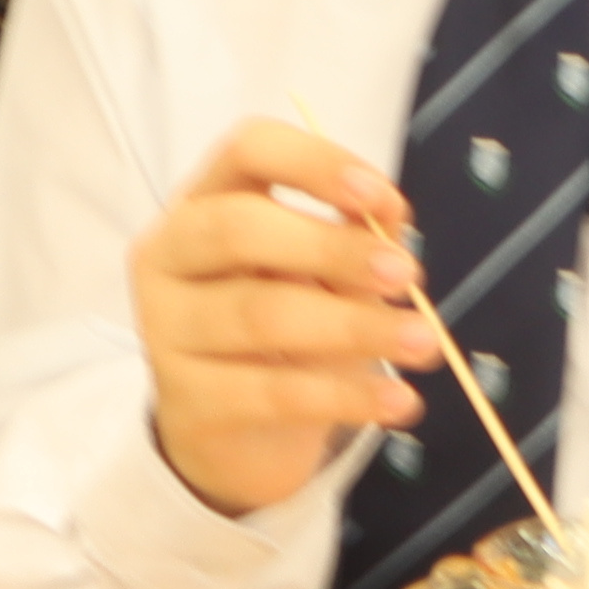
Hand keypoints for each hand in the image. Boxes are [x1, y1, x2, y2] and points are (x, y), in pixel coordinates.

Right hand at [132, 120, 422, 517]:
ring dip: (355, 327)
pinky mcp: (185, 402)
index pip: (247, 150)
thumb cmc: (284, 334)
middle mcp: (167, 256)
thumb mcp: (323, 276)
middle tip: (406, 276)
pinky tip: (398, 401)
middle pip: (238, 229)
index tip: (382, 196)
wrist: (239, 437)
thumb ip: (354, 241)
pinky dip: (345, 396)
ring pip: (260, 315)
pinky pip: (272, 393)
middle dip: (332, 249)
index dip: (315, 162)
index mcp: (203, 202)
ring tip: (423, 342)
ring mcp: (164, 330)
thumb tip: (391, 218)